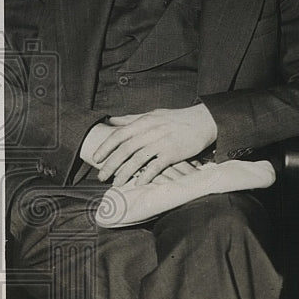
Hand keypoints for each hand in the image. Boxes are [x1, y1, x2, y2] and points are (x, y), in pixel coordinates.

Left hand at [93, 105, 217, 185]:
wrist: (203, 120)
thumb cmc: (177, 118)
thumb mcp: (153, 114)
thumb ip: (132, 119)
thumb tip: (112, 121)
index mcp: (144, 121)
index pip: (119, 134)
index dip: (105, 147)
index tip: (95, 158)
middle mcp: (150, 131)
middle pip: (125, 149)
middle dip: (111, 164)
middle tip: (101, 176)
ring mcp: (162, 142)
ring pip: (138, 159)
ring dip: (125, 173)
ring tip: (116, 183)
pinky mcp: (173, 153)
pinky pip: (156, 166)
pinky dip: (146, 175)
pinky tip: (138, 184)